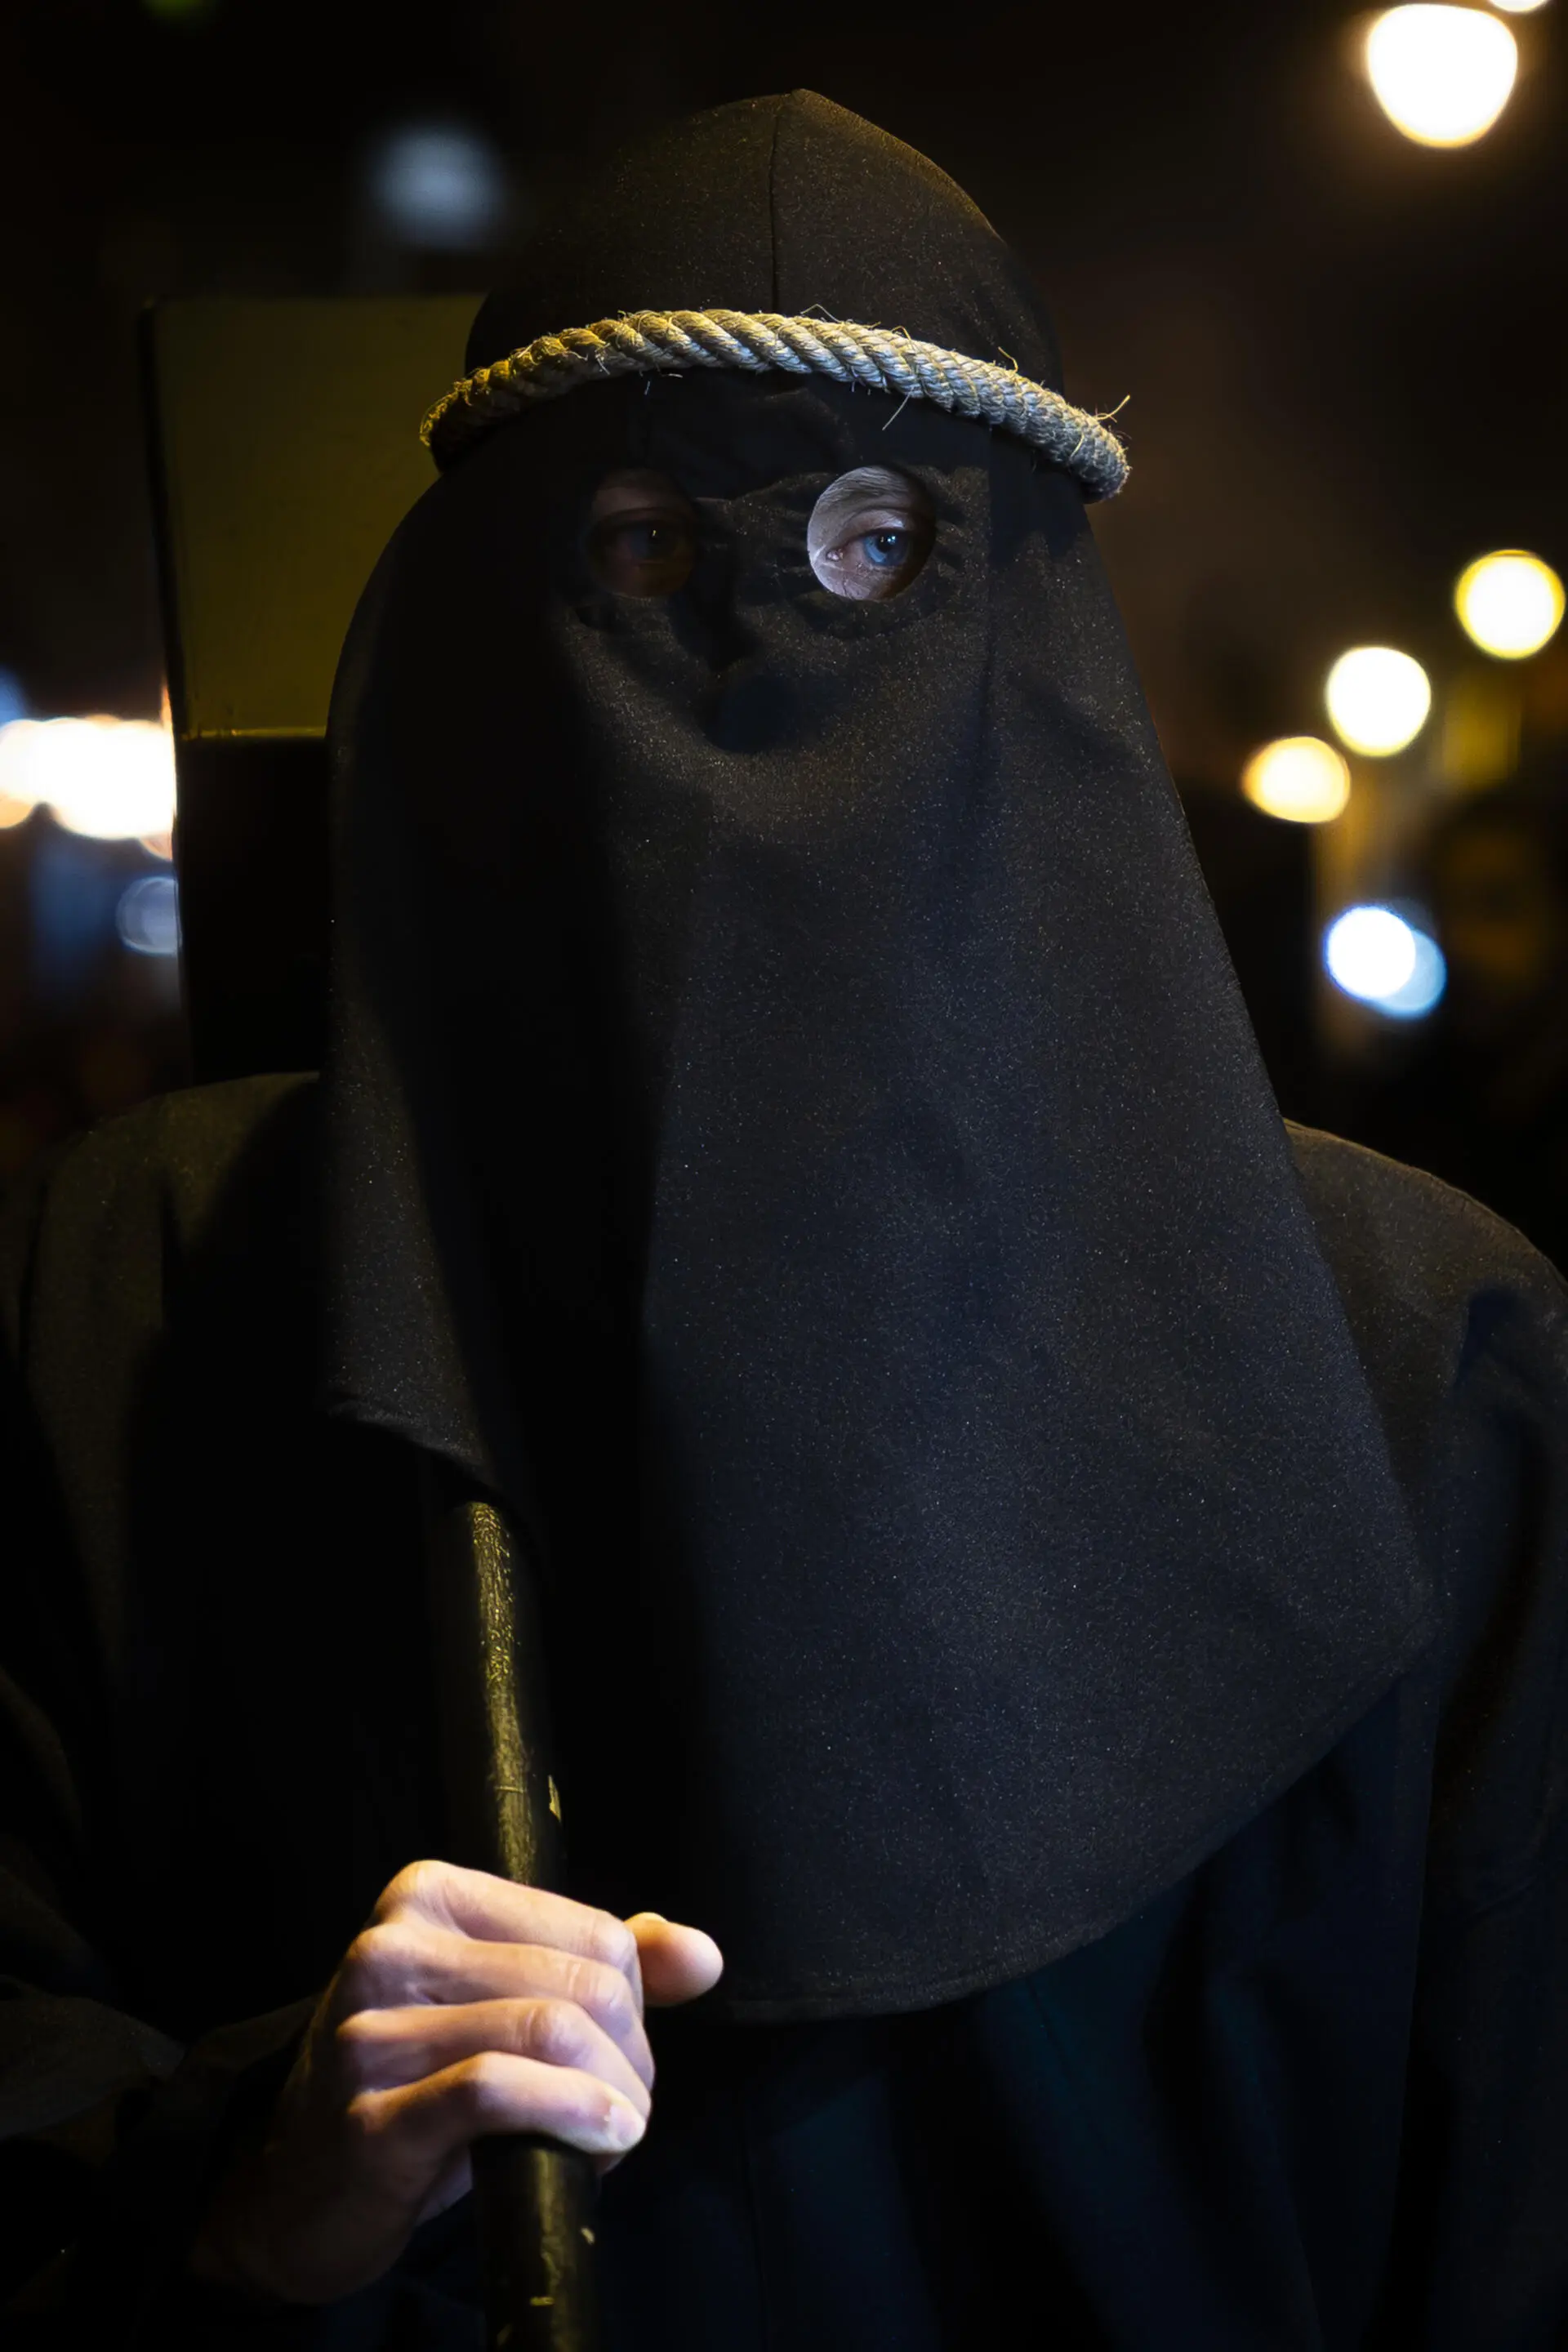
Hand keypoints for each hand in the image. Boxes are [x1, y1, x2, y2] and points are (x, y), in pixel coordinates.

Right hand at [188, 1860, 722, 2305]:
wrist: (295, 2185)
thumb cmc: (414, 2083)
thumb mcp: (503, 2003)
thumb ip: (601, 1967)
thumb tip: (702, 1956)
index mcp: (429, 1893)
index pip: (594, 1932)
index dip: (636, 2005)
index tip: (623, 2056)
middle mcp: (393, 1944)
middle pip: (584, 1985)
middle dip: (632, 2059)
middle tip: (626, 2109)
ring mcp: (373, 2029)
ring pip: (553, 2033)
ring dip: (614, 2099)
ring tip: (612, 2133)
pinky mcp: (371, 2115)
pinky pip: (499, 2090)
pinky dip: (573, 2115)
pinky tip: (597, 2144)